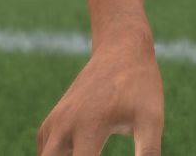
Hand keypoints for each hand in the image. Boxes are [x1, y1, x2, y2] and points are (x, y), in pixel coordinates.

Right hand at [36, 42, 165, 155]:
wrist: (122, 49)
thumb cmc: (141, 86)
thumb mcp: (151, 120)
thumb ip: (148, 154)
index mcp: (89, 126)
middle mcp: (66, 124)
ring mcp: (56, 120)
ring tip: (86, 152)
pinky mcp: (54, 118)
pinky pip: (44, 147)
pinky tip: (71, 154)